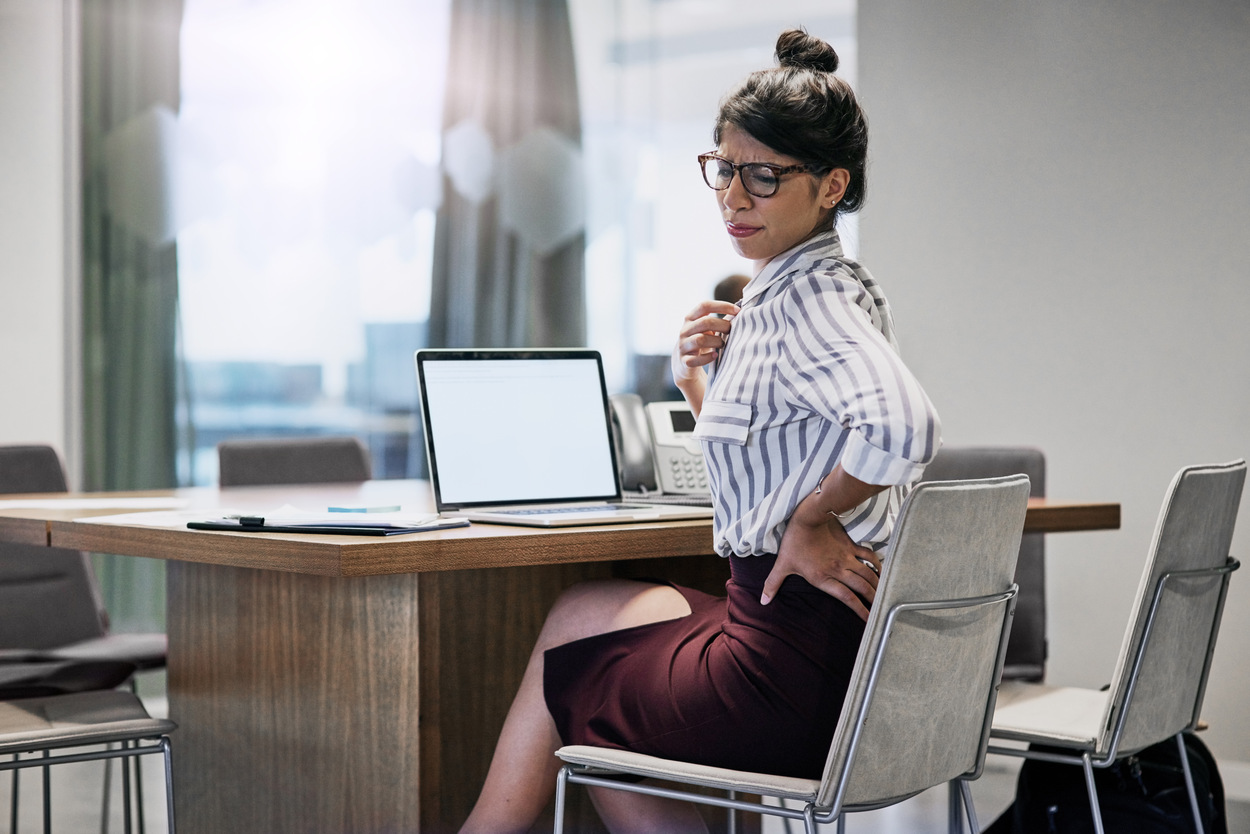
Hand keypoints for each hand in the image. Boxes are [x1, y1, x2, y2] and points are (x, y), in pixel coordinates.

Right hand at [671, 300, 739, 388]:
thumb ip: (717, 321)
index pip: (704, 306)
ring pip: (700, 340)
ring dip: (716, 341)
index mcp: (690, 319)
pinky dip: (708, 358)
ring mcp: (683, 346)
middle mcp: (684, 330)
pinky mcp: (684, 361)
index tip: (738, 311)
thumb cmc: (701, 341)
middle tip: (731, 330)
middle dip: (723, 325)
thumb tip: (739, 313)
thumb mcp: (705, 329)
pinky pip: (695, 359)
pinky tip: (715, 355)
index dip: (722, 306)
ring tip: (723, 344)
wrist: (684, 363)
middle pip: (704, 322)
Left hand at [761, 516, 880, 620]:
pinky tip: (880, 571)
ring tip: (883, 596)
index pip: (847, 599)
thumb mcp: (782, 565)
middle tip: (880, 611)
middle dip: (873, 601)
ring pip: (868, 575)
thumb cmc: (794, 542)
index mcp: (823, 578)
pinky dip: (876, 564)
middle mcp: (839, 570)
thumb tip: (763, 602)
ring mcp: (847, 558)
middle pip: (862, 589)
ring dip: (877, 586)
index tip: (868, 621)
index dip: (860, 611)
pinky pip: (868, 556)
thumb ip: (773, 584)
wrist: (808, 517)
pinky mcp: (850, 546)